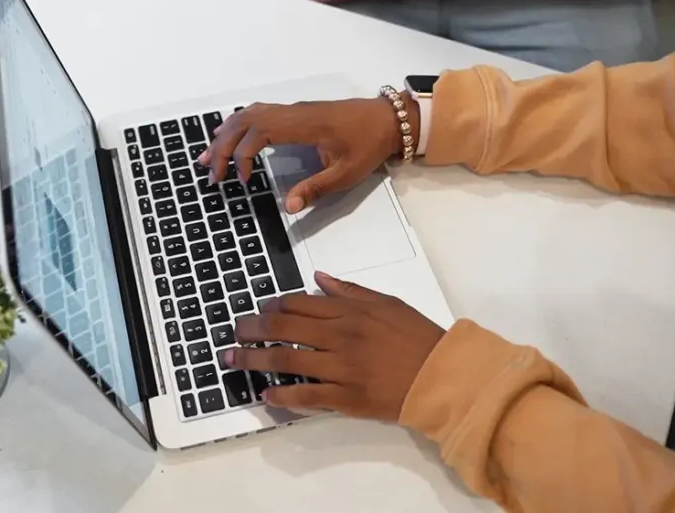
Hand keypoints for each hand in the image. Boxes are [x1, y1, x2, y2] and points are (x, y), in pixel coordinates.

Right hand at [198, 96, 416, 213]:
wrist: (388, 119)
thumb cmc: (369, 144)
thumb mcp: (346, 173)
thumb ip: (315, 189)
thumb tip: (287, 206)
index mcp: (303, 125)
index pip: (258, 132)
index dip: (242, 155)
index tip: (241, 179)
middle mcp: (292, 112)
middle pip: (245, 121)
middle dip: (222, 146)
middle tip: (210, 172)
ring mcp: (292, 109)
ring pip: (248, 113)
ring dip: (225, 133)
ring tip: (208, 155)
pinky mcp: (295, 111)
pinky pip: (258, 111)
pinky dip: (238, 124)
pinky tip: (228, 134)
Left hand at [224, 272, 444, 420]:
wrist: (441, 376)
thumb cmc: (416, 337)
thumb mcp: (386, 303)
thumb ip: (350, 291)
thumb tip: (317, 278)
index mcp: (348, 311)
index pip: (298, 303)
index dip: (272, 306)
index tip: (260, 310)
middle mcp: (338, 337)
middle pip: (282, 329)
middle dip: (251, 329)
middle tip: (235, 332)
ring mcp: (339, 369)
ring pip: (285, 361)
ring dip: (254, 360)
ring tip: (233, 361)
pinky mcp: (344, 398)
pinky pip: (305, 396)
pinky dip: (281, 395)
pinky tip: (265, 394)